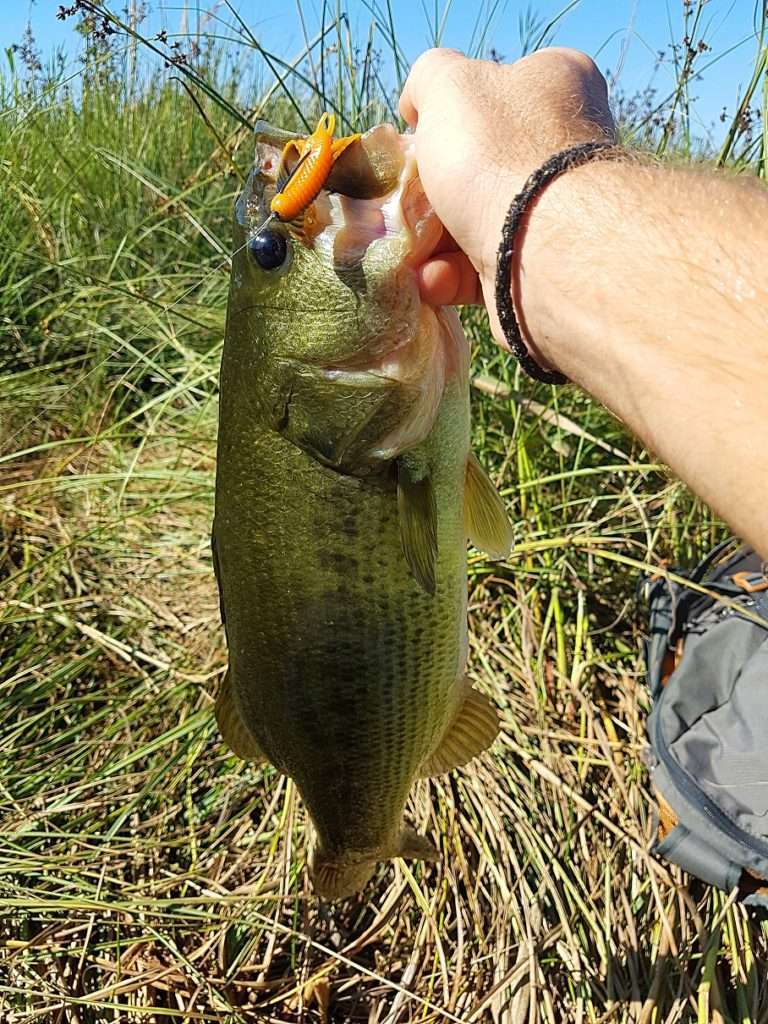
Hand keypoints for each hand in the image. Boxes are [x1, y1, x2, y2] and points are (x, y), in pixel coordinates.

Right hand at [399, 48, 614, 342]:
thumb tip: (419, 105)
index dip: (449, 115)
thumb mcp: (449, 86)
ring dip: (432, 243)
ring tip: (409, 255)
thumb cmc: (496, 153)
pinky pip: (483, 268)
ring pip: (473, 224)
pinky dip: (450, 276)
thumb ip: (430, 78)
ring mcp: (555, 213)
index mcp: (557, 86)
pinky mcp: (539, 268)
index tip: (416, 141)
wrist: (542, 251)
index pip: (497, 89)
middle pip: (477, 165)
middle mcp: (562, 149)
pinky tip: (432, 280)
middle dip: (430, 193)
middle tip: (400, 206)